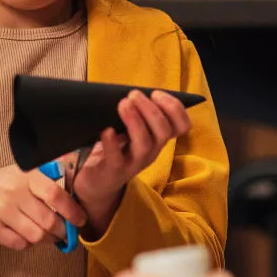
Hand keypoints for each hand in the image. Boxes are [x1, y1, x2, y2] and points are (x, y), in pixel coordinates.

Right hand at [0, 166, 86, 251]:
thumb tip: (76, 199)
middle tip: (63, 233)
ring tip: (43, 235)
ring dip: (45, 240)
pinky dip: (26, 244)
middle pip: (49, 220)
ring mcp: (0, 210)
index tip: (80, 220)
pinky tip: (22, 235)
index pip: (54, 193)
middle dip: (61, 231)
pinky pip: (21, 244)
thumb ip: (44, 181)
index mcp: (23, 174)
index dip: (72, 210)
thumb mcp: (17, 175)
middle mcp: (11, 190)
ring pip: (37, 235)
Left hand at [74, 90, 192, 237]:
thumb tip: (130, 92)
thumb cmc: (112, 149)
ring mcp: (133, 163)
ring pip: (144, 144)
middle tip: (133, 95)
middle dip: (151, 110)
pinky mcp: (114, 172)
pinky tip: (106, 130)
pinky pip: (116, 159)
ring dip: (135, 121)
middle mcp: (150, 151)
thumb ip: (133, 114)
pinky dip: (112, 143)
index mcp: (157, 139)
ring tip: (123, 104)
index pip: (181, 126)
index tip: (156, 93)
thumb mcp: (127, 131)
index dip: (175, 108)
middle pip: (163, 132)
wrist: (95, 183)